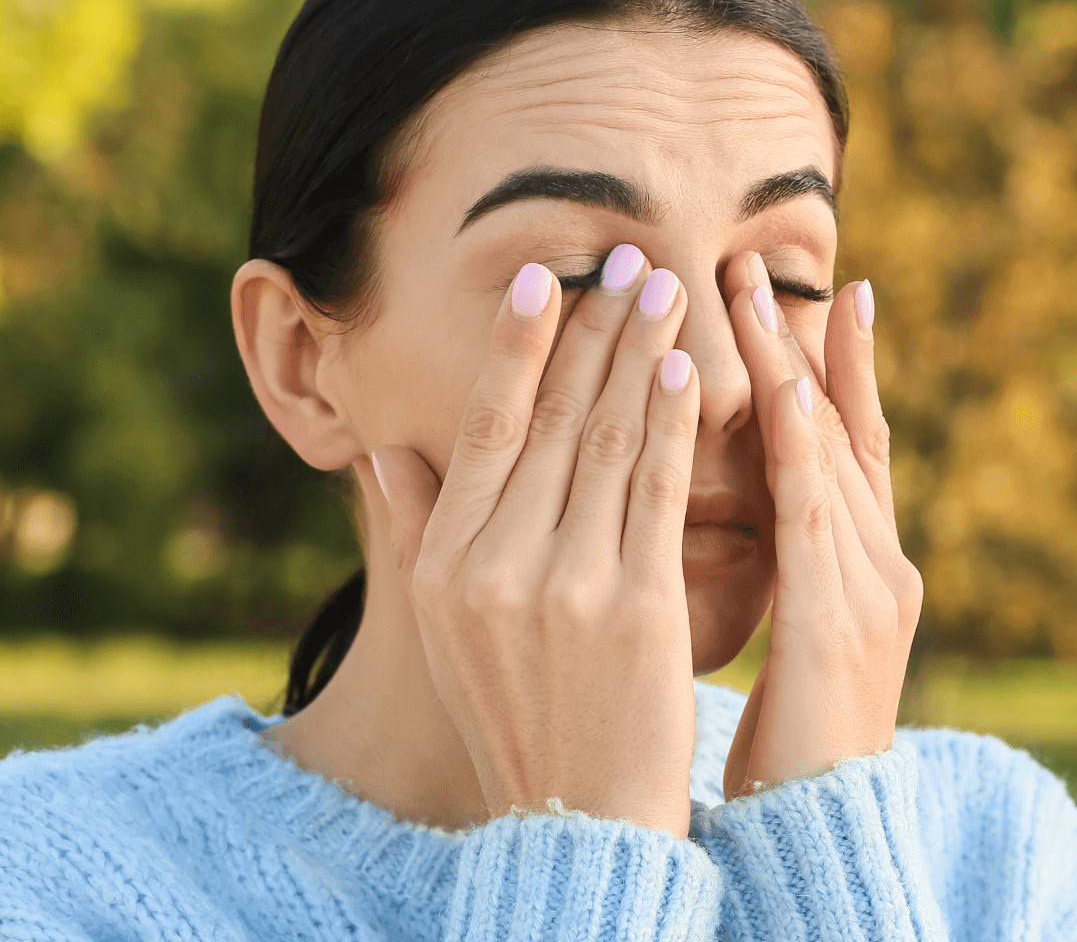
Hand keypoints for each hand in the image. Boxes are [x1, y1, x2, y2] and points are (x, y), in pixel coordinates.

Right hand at [370, 249, 700, 838]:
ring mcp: (568, 585)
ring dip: (643, 355)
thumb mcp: (441, 628)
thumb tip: (385, 447)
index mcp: (447, 563)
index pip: (487, 428)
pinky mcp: (639, 607)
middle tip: (631, 257)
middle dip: (596, 329)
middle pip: (554, 419)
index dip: (518, 346)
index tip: (545, 279)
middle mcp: (497, 565)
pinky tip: (691, 372)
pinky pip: (660, 494)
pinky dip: (675, 426)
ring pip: (610, 441)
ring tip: (669, 290)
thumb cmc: (515, 712)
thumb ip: (415, 531)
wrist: (578, 819)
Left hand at [721, 252, 922, 794]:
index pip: (837, 445)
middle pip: (842, 429)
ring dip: (795, 368)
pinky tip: (774, 392)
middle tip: (761, 261)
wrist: (823, 836)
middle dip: (804, 342)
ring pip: (831, 454)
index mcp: (856, 568)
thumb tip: (717, 508)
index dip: (819, 368)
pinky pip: (814, 517)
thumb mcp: (786, 638)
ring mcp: (870, 590)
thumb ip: (774, 568)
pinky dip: (799, 446)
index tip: (793, 293)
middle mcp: (878, 564)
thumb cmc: (788, 744)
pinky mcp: (842, 624)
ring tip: (762, 294)